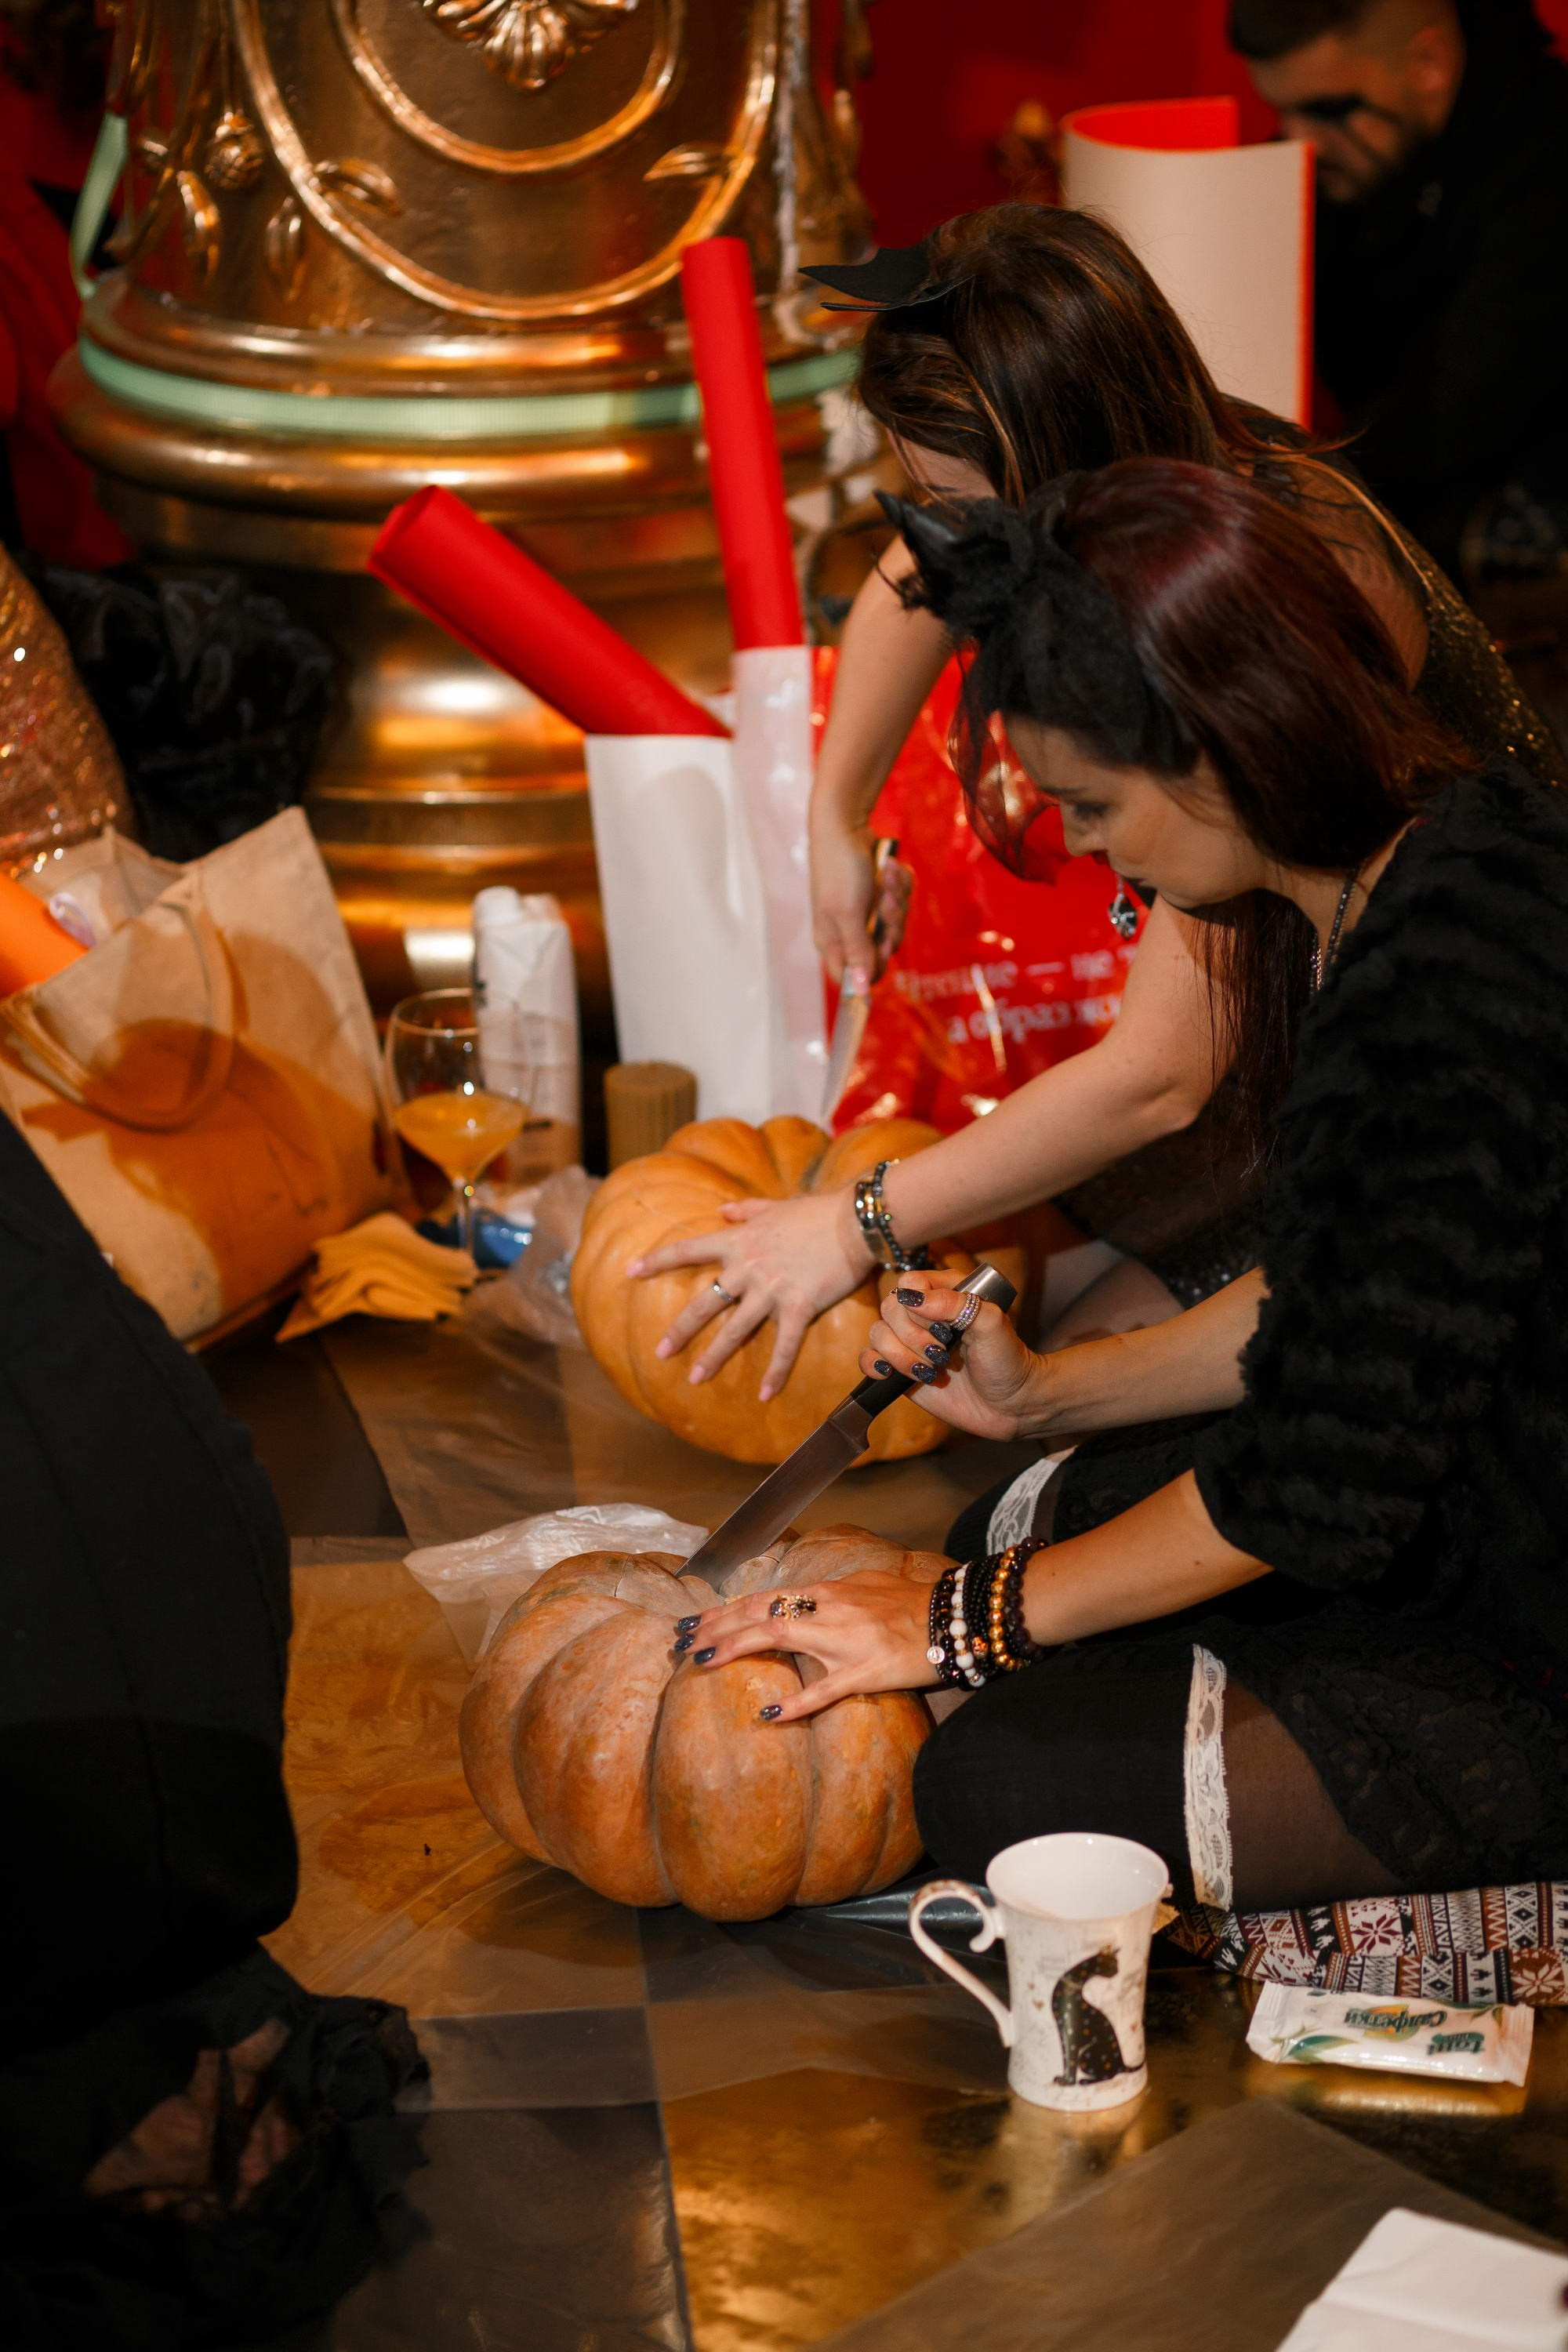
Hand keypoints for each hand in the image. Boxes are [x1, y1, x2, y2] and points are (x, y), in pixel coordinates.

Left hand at [626, 1189, 873, 1399]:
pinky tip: (764, 1395)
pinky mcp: (798, 1307)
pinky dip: (774, 1373)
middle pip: (704, 1303)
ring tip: (696, 1378)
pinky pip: (783, 1346)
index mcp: (738, 1241)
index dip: (657, 1261)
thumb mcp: (774, 1206)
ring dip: (714, 1356)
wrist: (853, 1222)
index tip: (631, 1272)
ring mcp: (771, 1290)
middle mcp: (747, 1268)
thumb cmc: (815, 1212)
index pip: (687, 1250)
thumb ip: (745, 1211)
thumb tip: (723, 1210)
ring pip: (734, 1330)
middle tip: (661, 1352)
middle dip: (680, 1330)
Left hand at [676, 1555, 942, 1721]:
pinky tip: (770, 1715)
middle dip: (714, 1628)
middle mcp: (827, 1609)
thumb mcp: (862, 1588)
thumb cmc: (910, 1602)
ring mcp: (845, 1640)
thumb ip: (827, 1599)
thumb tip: (798, 1606)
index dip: (722, 1611)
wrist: (955, 1614)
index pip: (761, 1600)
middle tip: (679, 1642)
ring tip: (701, 1661)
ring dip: (735, 1648)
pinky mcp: (867, 1671)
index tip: (690, 1623)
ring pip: (779, 1638)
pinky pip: (827, 1688)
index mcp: (825, 1593)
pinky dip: (797, 1702)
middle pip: (758, 1614)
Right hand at [810, 812, 883, 985]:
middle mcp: (848, 931)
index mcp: (832, 941)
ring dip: (896, 896)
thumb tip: (859, 993)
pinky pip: (901, 901)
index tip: (884, 947)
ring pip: (897, 923)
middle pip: (884, 950)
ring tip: (884, 873)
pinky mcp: (879, 894)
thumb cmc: (840, 870)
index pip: (852, 978)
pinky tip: (888, 867)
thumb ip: (857, 953)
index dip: (871, 971)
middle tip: (883, 900)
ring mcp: (865, 912)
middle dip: (891, 921)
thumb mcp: (849, 914)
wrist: (845, 824)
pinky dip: (899, 883)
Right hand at [860, 1273, 1044, 1442]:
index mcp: (947, 1292)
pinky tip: (890, 1374)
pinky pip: (869, 1358)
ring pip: (878, 1333)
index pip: (910, 1282)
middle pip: (890, 1308)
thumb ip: (956, 1304)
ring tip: (929, 1370)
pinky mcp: (901, 1369)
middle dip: (912, 1336)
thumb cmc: (1007, 1360)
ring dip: (899, 1355)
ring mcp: (910, 1343)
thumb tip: (912, 1298)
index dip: (918, 1304)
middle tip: (941, 1353)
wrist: (1011, 1405)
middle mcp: (924, 1314)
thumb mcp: (991, 1324)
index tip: (942, 1327)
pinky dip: (873, 1365)